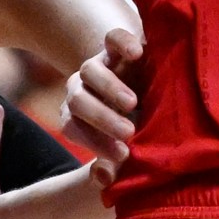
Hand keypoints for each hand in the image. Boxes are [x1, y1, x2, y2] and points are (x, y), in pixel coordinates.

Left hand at [61, 29, 141, 176]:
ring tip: (133, 104)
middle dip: (101, 119)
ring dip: (109, 88)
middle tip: (129, 134)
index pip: (72, 127)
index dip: (94, 142)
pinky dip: (123, 44)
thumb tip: (103, 179)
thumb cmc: (134, 122)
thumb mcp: (124, 142)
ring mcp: (98, 64)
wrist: (146, 79)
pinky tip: (138, 54)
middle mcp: (80, 88)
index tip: (122, 155)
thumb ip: (113, 163)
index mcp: (76, 115)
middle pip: (77, 101)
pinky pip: (112, 39)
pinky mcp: (116, 45)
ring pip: (90, 71)